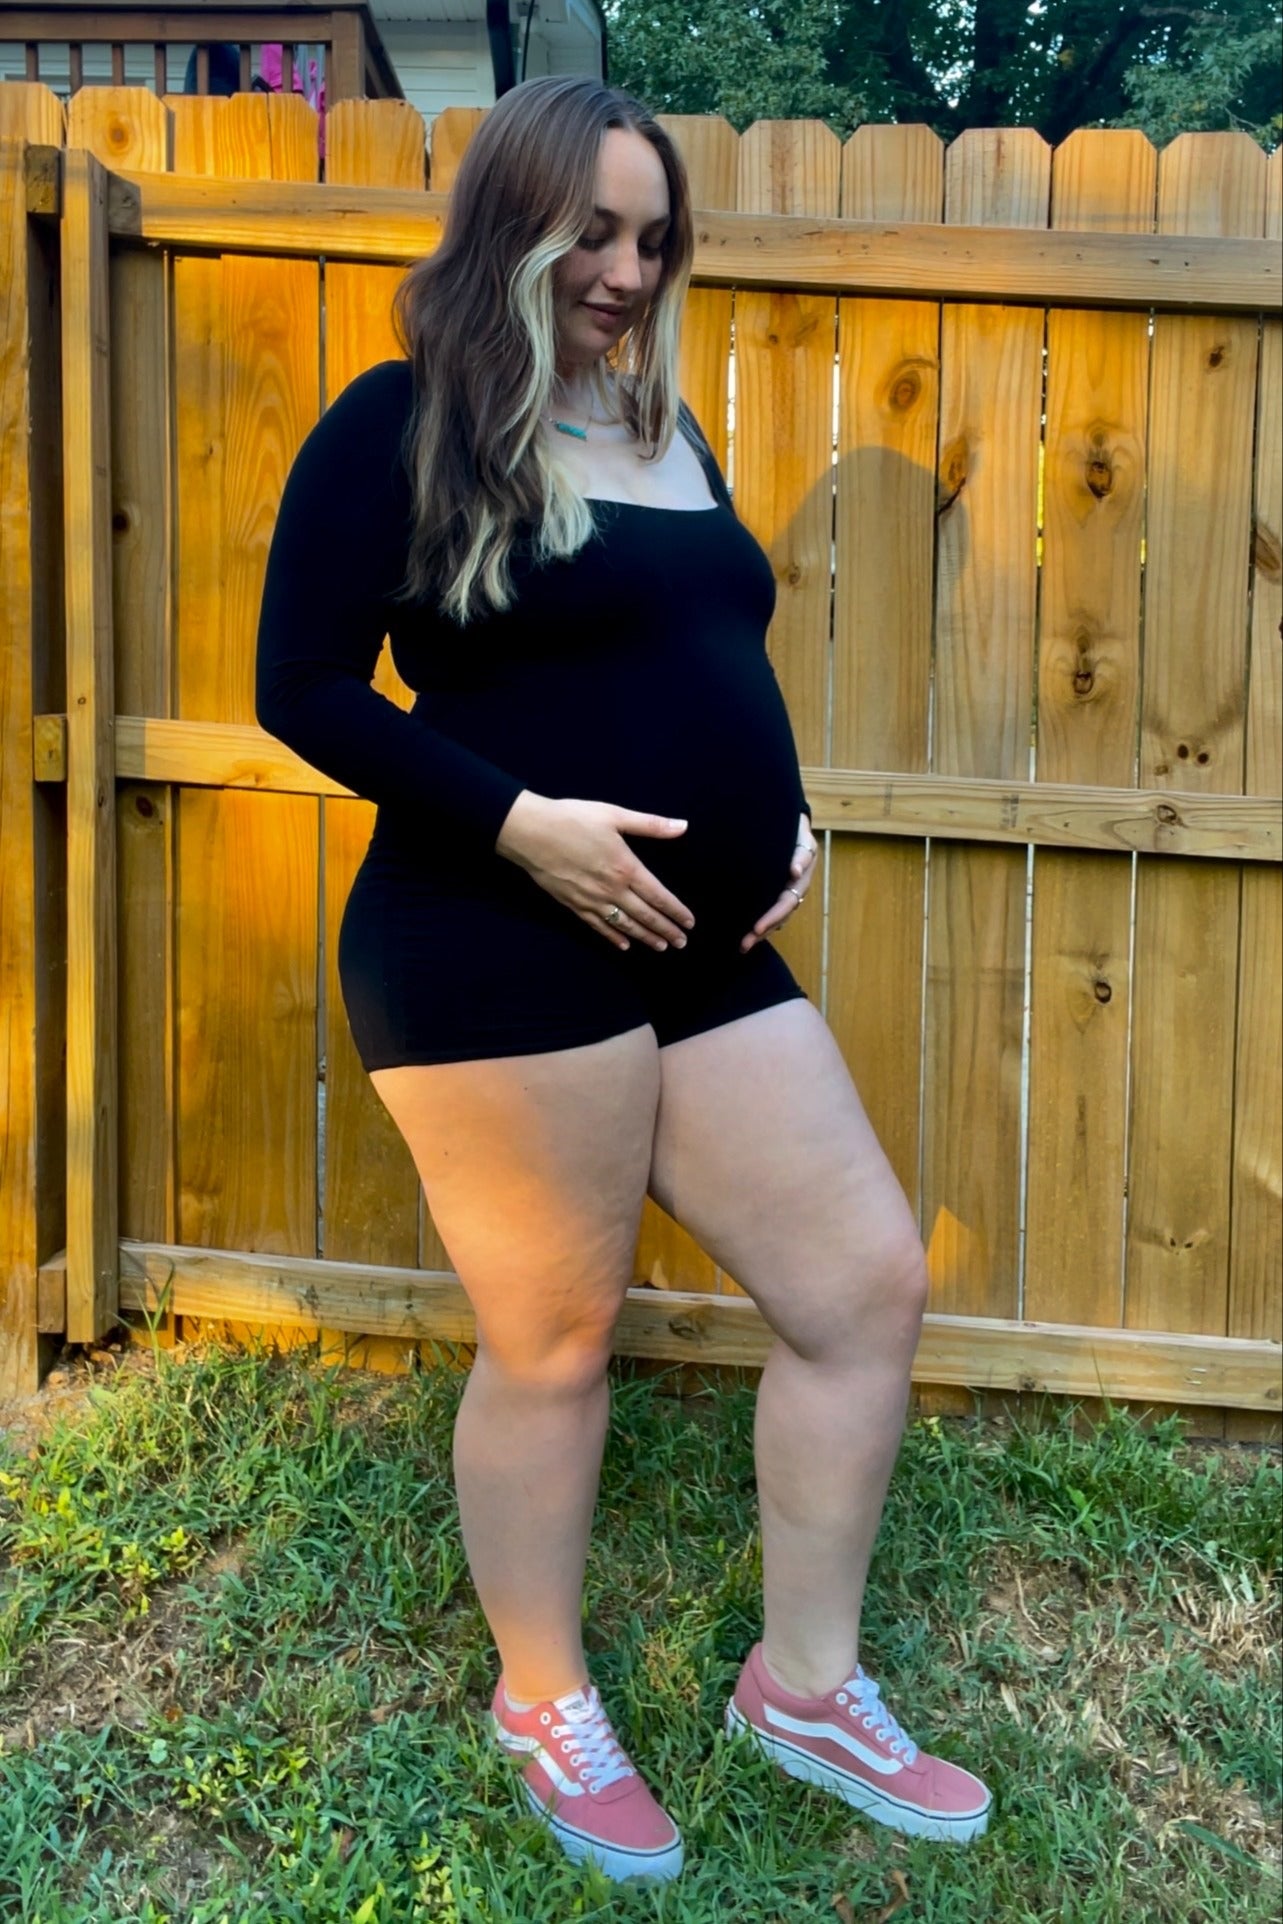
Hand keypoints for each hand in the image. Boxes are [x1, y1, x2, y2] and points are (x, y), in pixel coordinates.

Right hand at [496, 791, 695, 951]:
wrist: (531, 833)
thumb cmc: (573, 819)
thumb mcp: (614, 815)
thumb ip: (651, 825)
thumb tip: (684, 826)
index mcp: (626, 868)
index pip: (659, 896)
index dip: (676, 911)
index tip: (689, 923)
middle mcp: (612, 890)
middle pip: (645, 915)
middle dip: (666, 930)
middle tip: (682, 943)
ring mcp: (592, 900)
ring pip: (625, 925)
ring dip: (645, 937)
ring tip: (661, 947)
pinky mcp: (573, 905)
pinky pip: (598, 926)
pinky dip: (613, 937)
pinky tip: (624, 945)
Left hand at [740, 815, 817, 952]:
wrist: (791, 826)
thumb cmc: (795, 830)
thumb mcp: (802, 836)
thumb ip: (801, 854)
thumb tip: (795, 872)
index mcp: (800, 880)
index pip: (787, 902)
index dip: (773, 916)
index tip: (757, 928)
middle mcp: (794, 890)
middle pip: (780, 915)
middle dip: (764, 929)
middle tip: (746, 942)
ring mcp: (786, 893)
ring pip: (775, 919)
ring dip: (760, 933)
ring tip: (743, 946)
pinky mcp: (775, 894)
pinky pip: (769, 913)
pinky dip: (759, 926)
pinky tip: (744, 935)